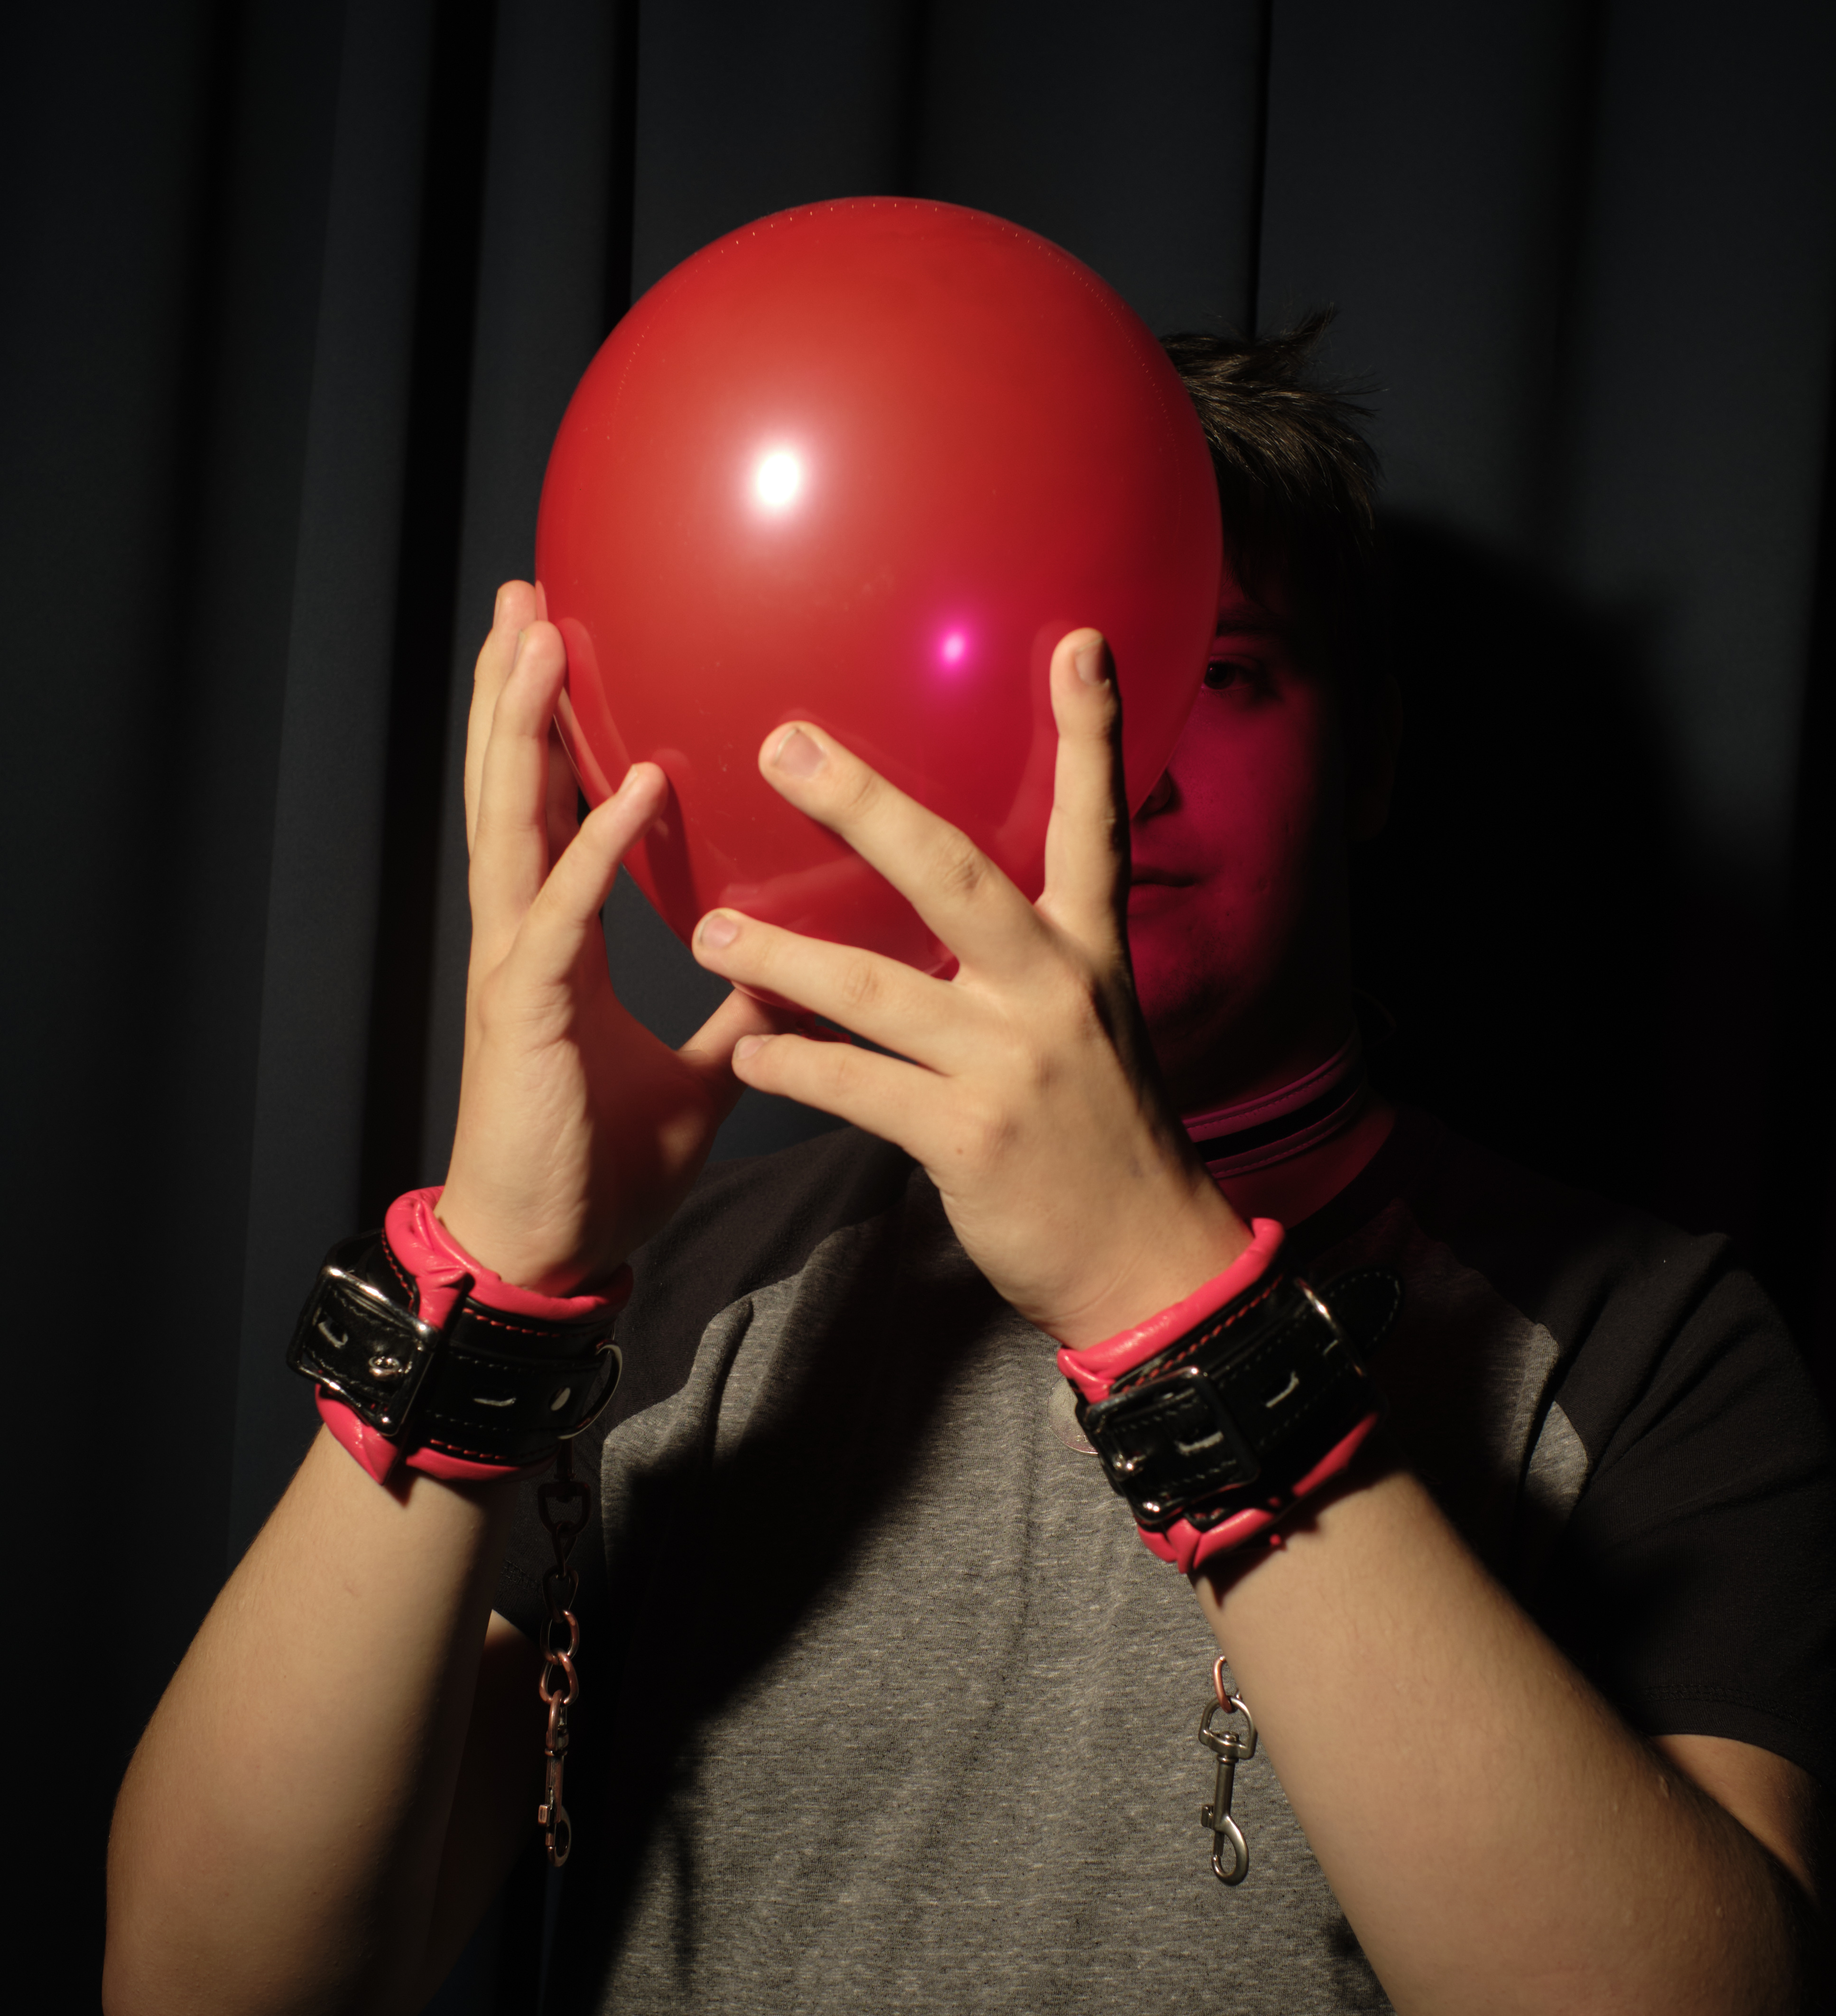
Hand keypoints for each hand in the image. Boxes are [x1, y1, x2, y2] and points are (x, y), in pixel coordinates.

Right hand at [437, 583, 792, 1289]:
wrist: (553, 1248)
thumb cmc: (606, 1162)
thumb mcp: (696, 1072)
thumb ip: (737, 1011)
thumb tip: (794, 966)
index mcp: (558, 940)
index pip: (551, 811)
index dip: (552, 729)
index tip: (563, 643)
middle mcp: (528, 935)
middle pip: (515, 789)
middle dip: (515, 690)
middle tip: (525, 593)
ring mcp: (518, 968)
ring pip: (513, 826)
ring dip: (524, 730)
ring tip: (540, 638)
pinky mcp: (528, 1013)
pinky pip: (561, 912)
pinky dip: (593, 845)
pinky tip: (626, 782)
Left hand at [690, 630, 1250, 1346]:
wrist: (1146, 1263)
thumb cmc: (1102, 1138)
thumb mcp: (1093, 1028)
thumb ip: (1035, 961)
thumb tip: (962, 902)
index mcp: (1091, 955)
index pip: (1098, 825)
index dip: (1094, 733)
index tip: (1078, 638)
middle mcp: (1058, 992)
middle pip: (957, 875)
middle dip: (865, 805)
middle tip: (783, 744)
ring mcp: (1015, 1065)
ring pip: (878, 988)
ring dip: (784, 956)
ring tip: (712, 929)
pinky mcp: (973, 1138)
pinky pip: (861, 1089)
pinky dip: (799, 1068)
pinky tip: (750, 1055)